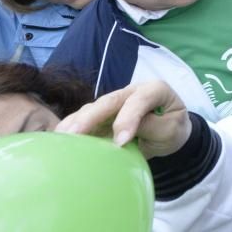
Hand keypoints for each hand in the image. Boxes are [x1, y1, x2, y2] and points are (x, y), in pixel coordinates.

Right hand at [57, 81, 191, 157]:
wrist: (169, 130)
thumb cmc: (172, 128)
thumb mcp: (171, 130)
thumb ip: (152, 127)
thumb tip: (122, 137)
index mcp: (154, 90)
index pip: (140, 100)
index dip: (129, 118)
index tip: (121, 141)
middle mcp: (131, 91)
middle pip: (110, 101)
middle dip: (91, 116)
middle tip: (75, 134)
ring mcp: (115, 102)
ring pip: (93, 108)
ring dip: (76, 122)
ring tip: (61, 137)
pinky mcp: (103, 115)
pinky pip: (85, 119)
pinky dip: (72, 128)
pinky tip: (59, 140)